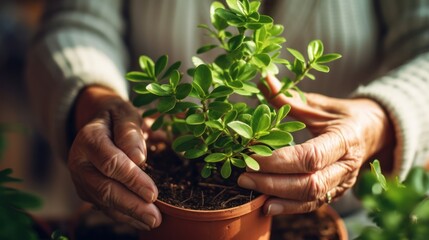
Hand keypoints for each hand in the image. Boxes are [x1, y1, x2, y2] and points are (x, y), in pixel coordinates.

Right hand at [68, 86, 160, 229]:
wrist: (99, 122)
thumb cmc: (117, 118)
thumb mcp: (125, 114)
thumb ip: (130, 131)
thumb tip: (138, 157)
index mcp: (89, 139)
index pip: (110, 163)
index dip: (132, 179)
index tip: (153, 193)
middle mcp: (79, 161)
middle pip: (105, 188)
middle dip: (132, 204)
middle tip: (155, 217)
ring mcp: (80, 179)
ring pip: (103, 202)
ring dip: (129, 214)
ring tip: (153, 222)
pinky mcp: (86, 191)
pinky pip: (104, 207)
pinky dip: (123, 216)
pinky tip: (141, 221)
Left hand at [238, 75, 394, 214]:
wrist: (374, 132)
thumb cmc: (345, 116)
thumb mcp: (320, 105)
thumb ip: (290, 99)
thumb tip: (264, 80)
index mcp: (345, 139)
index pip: (311, 156)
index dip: (279, 160)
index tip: (251, 156)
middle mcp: (346, 165)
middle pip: (309, 182)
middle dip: (273, 182)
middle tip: (244, 176)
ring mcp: (343, 182)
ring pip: (310, 197)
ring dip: (278, 197)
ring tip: (250, 190)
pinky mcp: (336, 192)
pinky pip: (313, 204)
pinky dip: (289, 207)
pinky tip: (267, 205)